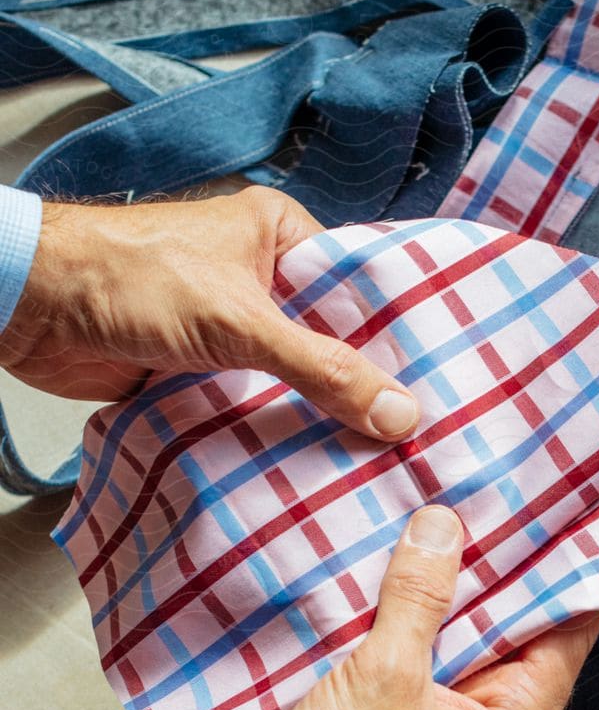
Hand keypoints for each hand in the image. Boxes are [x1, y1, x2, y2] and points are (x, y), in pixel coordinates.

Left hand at [0, 187, 420, 440]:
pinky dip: (275, 438)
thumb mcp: (243, 321)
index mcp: (282, 236)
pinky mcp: (202, 374)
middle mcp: (262, 279)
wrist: (31, 308)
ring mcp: (231, 330)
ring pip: (294, 382)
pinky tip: (315, 473)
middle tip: (421, 440)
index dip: (402, 335)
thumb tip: (400, 415)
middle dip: (363, 390)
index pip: (362, 287)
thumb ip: (322, 369)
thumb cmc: (130, 278)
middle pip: (333, 342)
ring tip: (382, 466)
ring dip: (319, 420)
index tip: (447, 384)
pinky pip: (255, 410)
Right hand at [213, 505, 598, 709]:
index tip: (556, 513)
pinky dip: (404, 623)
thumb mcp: (385, 675)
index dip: (563, 573)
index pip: (566, 635)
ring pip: (457, 645)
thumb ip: (418, 596)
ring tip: (436, 520)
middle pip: (512, 635)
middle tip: (489, 500)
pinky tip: (385, 573)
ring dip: (442, 595)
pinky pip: (415, 662)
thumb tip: (445, 526)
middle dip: (496, 573)